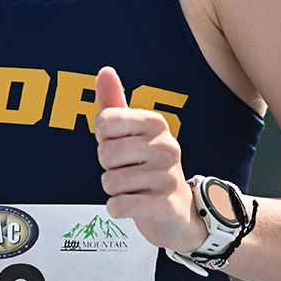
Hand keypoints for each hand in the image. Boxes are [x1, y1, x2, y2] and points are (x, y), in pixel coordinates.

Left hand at [94, 66, 206, 252]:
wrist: (176, 210)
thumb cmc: (146, 166)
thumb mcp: (130, 134)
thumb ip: (114, 104)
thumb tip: (105, 71)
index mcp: (156, 123)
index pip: (104, 121)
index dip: (103, 138)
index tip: (121, 146)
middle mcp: (167, 146)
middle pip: (105, 153)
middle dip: (108, 167)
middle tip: (128, 171)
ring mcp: (168, 176)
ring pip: (110, 181)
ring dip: (113, 190)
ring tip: (133, 188)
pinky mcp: (165, 205)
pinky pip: (120, 205)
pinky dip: (117, 209)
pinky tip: (131, 205)